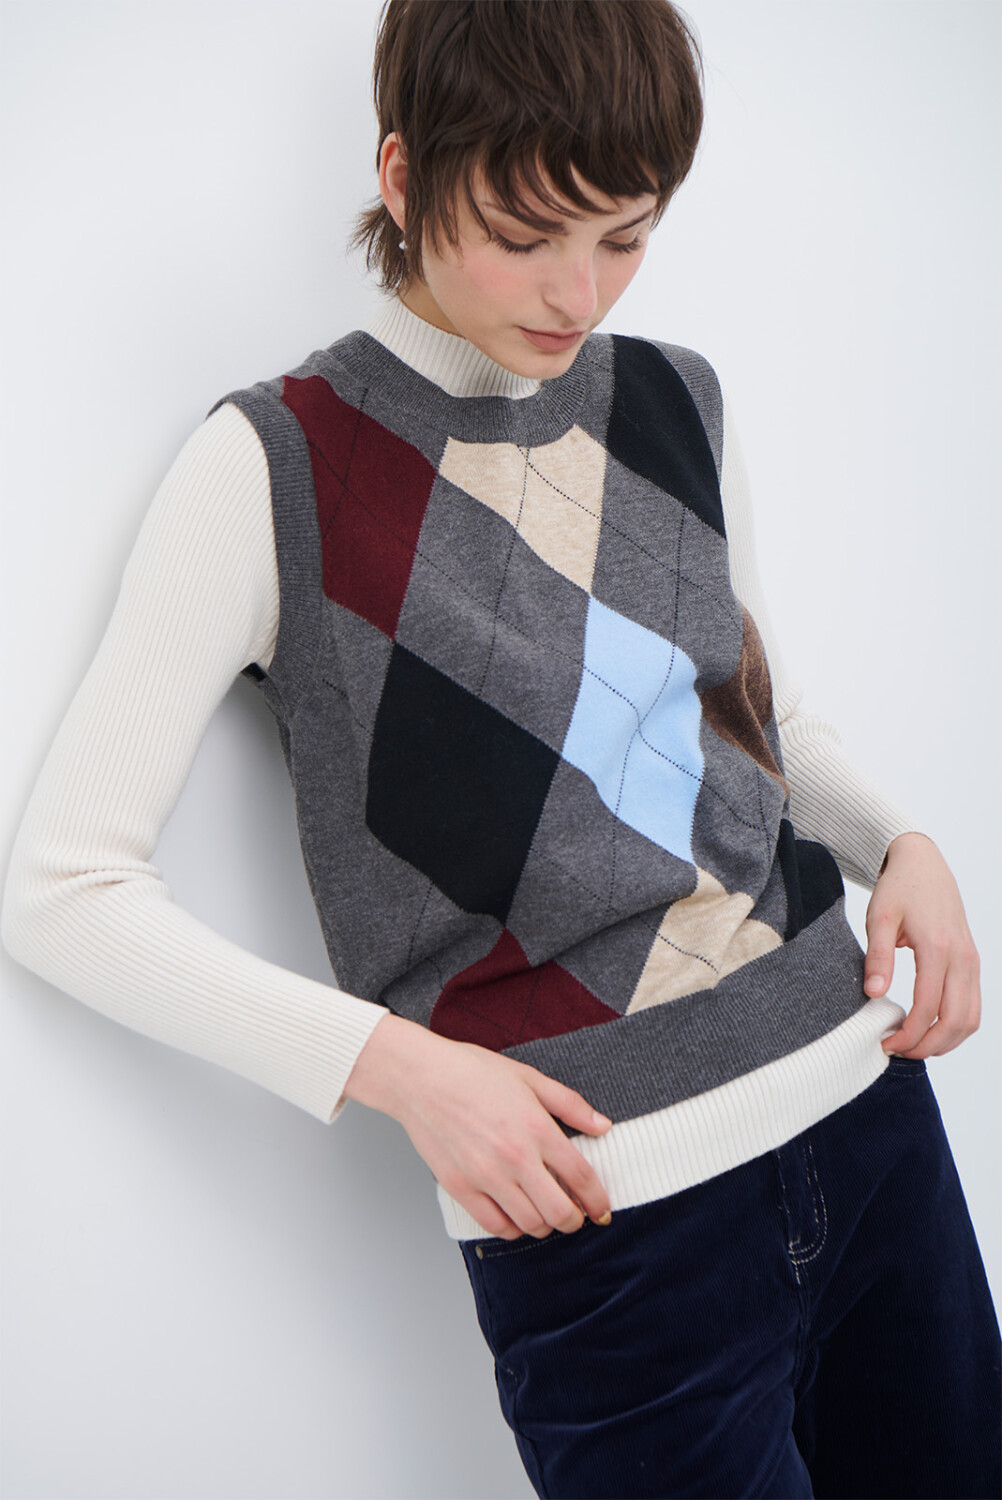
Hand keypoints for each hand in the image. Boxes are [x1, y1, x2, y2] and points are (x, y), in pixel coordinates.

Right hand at [343, 1013, 612, 1238]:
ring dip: (545, 1225)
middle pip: (560, 1213)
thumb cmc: (472, 1072)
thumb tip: (603, 1126)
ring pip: (530, 1224)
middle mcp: (515, 1158)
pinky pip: (495, 1225)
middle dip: (575, 1220)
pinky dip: (513, 1228)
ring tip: (545, 1212)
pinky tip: (516, 1215)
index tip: (601, 1209)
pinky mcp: (460, 1187)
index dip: (598, 1200)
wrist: (420, 1077)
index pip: (581, 1178)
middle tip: (575, 1216)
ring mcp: (486, 1176)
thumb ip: (570, 1105)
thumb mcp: (529, 1078)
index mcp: (537, 1128)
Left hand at [864, 832, 980, 1057]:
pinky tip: (931, 1031)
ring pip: (970, 1019)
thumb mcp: (879, 918)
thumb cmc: (899, 889)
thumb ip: (877, 957)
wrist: (923, 864)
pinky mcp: (973, 963)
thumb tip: (873, 994)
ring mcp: (972, 961)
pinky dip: (956, 1027)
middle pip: (955, 1021)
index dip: (908, 1034)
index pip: (928, 1007)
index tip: (884, 1043)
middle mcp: (962, 958)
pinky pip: (974, 1006)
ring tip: (913, 1046)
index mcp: (938, 947)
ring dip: (945, 1041)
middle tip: (896, 1050)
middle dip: (926, 1045)